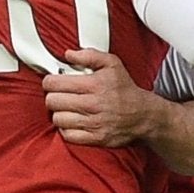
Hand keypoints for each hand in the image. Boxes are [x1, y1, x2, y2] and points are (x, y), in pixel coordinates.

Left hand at [42, 47, 160, 147]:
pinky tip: (73, 121)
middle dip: (53, 97)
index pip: (55, 83)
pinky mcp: (95, 138)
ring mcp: (93, 123)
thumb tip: (69, 54)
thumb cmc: (125, 90)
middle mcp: (92, 104)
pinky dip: (66, 129)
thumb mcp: (113, 64)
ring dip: (59, 113)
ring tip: (67, 109)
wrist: (144, 115)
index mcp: (94, 84)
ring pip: (58, 119)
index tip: (53, 82)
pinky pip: (67, 135)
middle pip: (53, 101)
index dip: (49, 81)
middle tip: (59, 95)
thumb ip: (90, 55)